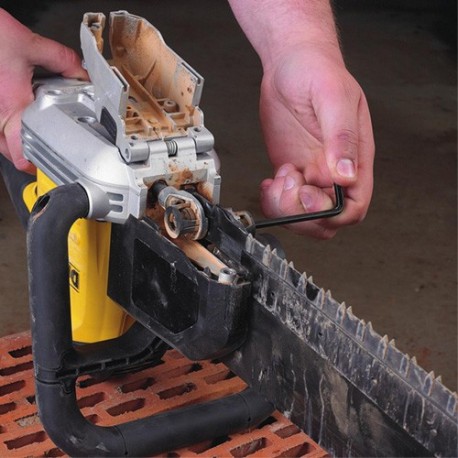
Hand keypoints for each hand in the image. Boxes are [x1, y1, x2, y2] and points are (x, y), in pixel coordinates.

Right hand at [0, 9, 86, 172]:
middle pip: (9, 152)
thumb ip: (61, 60)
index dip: (34, 166)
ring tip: (26, 131)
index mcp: (12, 106)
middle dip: (26, 152)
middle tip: (40, 146)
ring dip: (11, 140)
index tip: (45, 166)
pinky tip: (11, 115)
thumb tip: (80, 72)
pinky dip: (1, 127)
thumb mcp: (29, 43)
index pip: (20, 155)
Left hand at [259, 43, 374, 238]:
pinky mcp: (291, 171)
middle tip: (289, 183)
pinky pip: (284, 201)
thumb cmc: (317, 71)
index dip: (331, 213)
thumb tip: (346, 175)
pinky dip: (273, 200)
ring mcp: (311, 173)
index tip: (308, 192)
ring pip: (304, 215)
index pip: (354, 206)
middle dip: (303, 214)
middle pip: (327, 219)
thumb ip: (341, 137)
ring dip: (286, 207)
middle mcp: (333, 171)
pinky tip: (270, 181)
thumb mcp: (333, 98)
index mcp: (354, 159)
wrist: (290, 63)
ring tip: (279, 176)